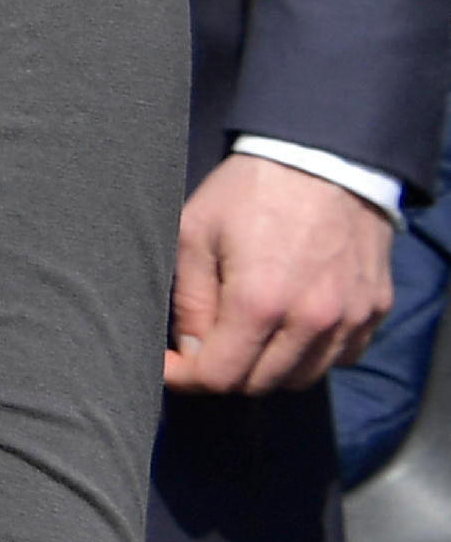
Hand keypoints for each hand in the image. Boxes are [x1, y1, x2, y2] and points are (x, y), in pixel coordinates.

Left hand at [165, 152, 397, 392]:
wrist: (324, 157)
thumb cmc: (252, 191)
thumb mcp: (195, 234)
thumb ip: (189, 300)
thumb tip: (191, 350)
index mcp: (259, 303)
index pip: (220, 376)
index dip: (185, 378)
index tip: (168, 366)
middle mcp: (311, 321)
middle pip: (260, 384)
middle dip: (224, 372)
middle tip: (204, 345)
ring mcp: (349, 319)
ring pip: (302, 377)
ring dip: (268, 367)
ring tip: (246, 334)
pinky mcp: (374, 310)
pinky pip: (340, 357)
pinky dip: (311, 353)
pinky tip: (291, 325)